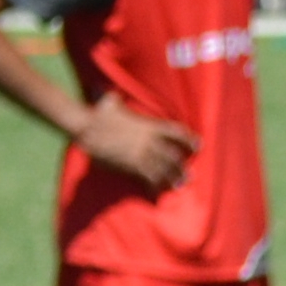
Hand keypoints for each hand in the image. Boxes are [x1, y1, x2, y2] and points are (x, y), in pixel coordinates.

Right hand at [75, 95, 197, 190]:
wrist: (86, 126)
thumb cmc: (96, 113)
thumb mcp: (109, 102)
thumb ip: (114, 98)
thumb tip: (108, 91)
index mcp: (147, 125)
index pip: (175, 132)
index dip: (188, 139)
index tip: (199, 145)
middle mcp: (148, 140)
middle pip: (172, 155)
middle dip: (181, 166)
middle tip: (191, 176)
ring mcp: (140, 153)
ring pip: (162, 169)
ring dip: (171, 178)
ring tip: (180, 186)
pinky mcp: (130, 164)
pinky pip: (146, 177)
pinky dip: (153, 186)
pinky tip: (156, 194)